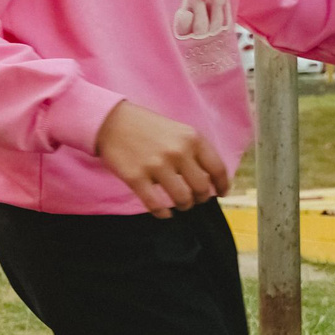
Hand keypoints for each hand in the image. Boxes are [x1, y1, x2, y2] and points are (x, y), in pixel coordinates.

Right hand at [95, 99, 229, 216]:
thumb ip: (194, 151)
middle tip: (195, 199)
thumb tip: (208, 179)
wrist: (111, 121)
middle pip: (201, 188)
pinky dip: (163, 213)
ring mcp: (156, 165)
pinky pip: (155, 204)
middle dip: (201, 198)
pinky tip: (164, 213)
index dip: (222, 185)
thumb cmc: (147, 127)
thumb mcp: (178, 131)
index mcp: (192, 139)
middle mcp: (178, 152)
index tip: (221, 193)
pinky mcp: (136, 177)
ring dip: (183, 205)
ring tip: (179, 204)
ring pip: (181, 198)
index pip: (217, 168)